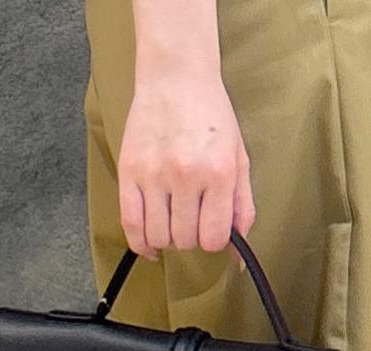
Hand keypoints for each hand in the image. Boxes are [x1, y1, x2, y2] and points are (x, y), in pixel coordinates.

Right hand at [117, 72, 254, 264]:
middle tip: (190, 220)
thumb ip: (242, 206)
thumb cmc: (211, 117)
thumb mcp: (239, 159)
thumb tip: (238, 252)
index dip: (213, 242)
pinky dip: (141, 242)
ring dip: (167, 239)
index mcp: (218, 173)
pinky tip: (150, 244)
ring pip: (158, 236)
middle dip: (190, 238)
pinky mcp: (129, 171)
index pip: (213, 237)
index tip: (210, 232)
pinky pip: (130, 224)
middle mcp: (186, 175)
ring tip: (171, 222)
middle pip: (185, 239)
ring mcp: (154, 174)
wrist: (176, 77)